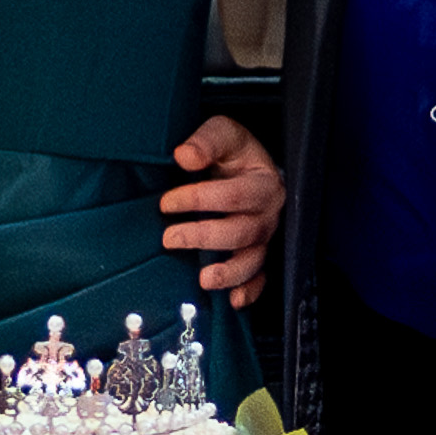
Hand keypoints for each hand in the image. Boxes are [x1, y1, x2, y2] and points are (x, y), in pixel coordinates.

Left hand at [163, 115, 285, 306]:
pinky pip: (261, 278)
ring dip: (229, 272)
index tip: (167, 202)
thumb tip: (185, 156)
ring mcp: (265, 238)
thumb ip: (206, 141)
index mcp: (263, 182)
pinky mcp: (259, 254)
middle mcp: (269, 213)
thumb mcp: (223, 133)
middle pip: (242, 231)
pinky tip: (234, 302)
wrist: (247, 167)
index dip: (200, 199)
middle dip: (204, 237)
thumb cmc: (233, 152)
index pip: (235, 194)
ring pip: (253, 260)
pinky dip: (250, 292)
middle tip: (170, 237)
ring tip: (204, 279)